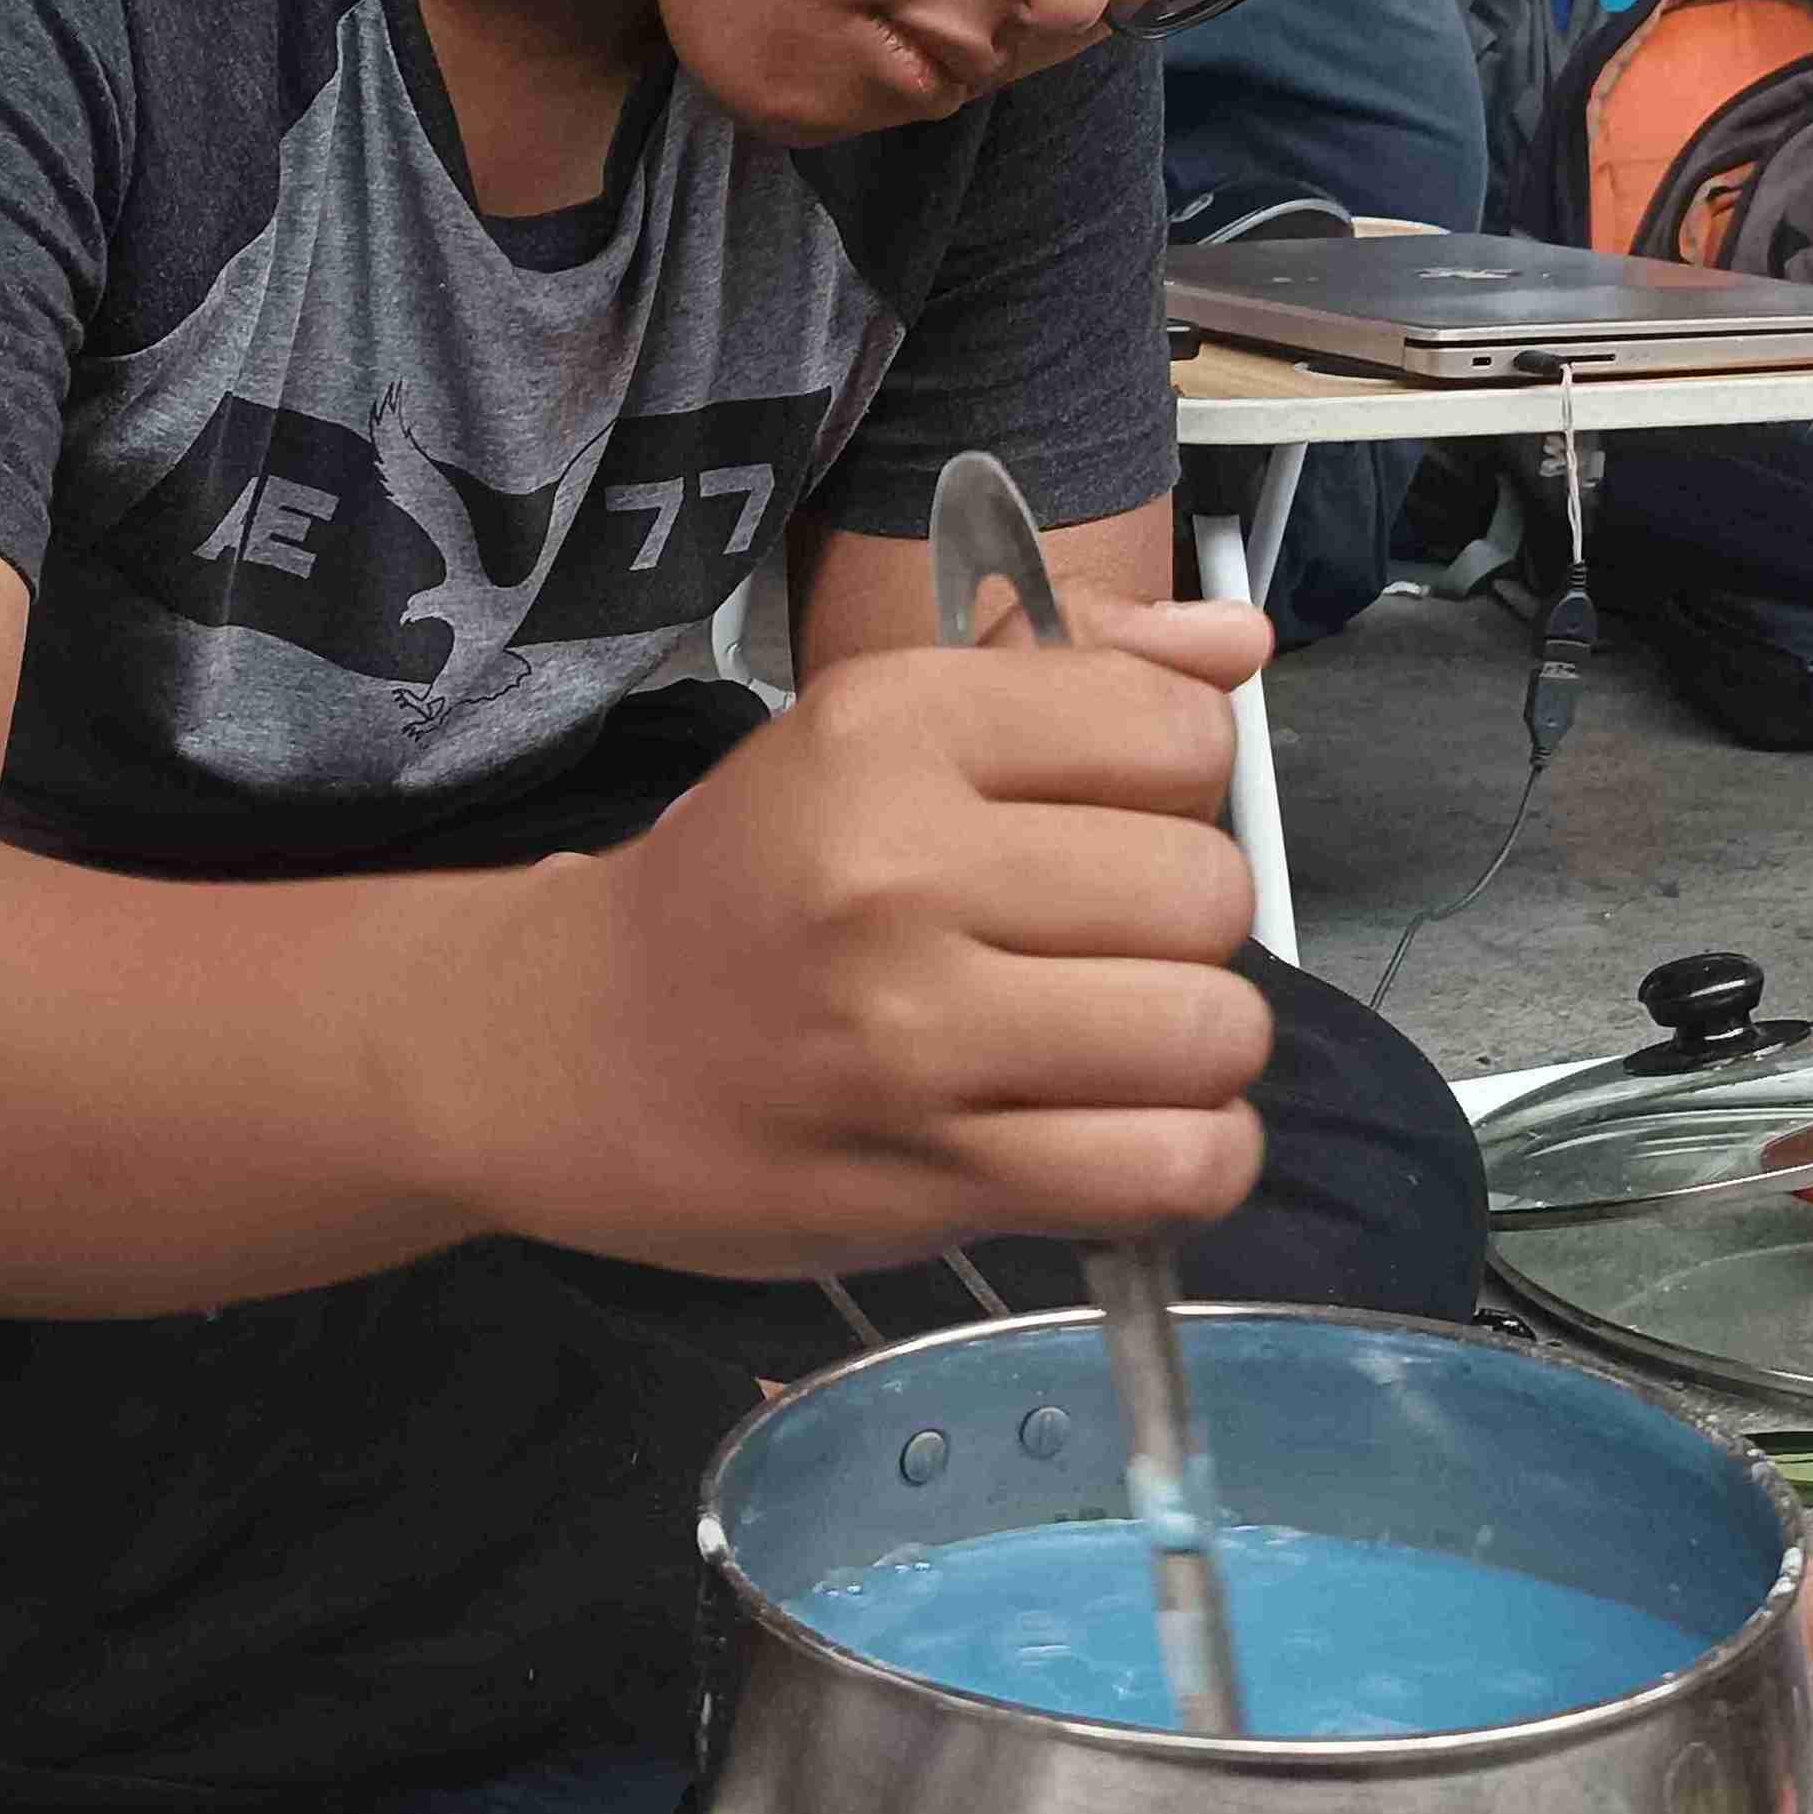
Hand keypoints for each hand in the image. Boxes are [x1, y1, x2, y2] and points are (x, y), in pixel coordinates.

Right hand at [472, 611, 1269, 1275]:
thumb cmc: (754, 885)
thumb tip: (1237, 639)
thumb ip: (1067, 671)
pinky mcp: (937, 1173)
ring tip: (1119, 1050)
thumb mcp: (874, 731)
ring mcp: (915, 1033)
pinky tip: (1131, 1139)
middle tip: (1101, 949)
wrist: (575, 1051)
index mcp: (888, 726)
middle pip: (1207, 888)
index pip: (1176, 730)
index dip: (1176, 783)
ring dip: (1196, 1053)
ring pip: (1211, 1032)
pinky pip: (1174, 1168)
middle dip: (1188, 926)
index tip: (1106, 822)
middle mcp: (899, 866)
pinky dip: (1193, 1164)